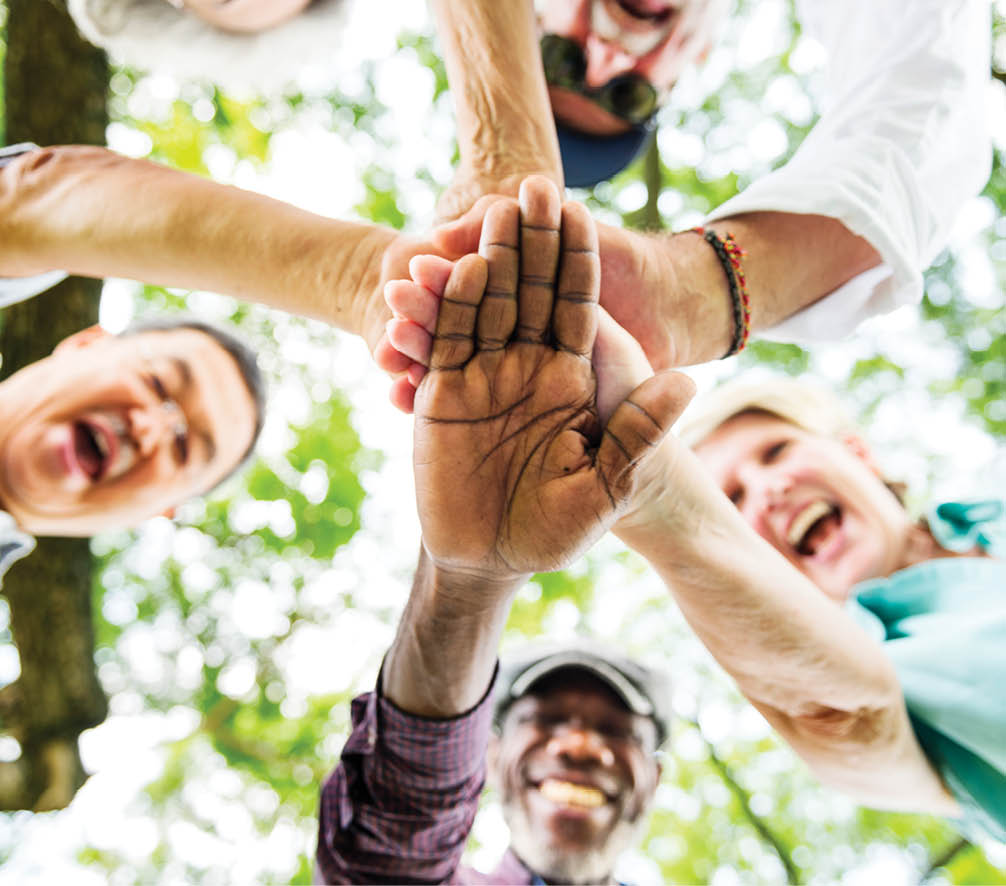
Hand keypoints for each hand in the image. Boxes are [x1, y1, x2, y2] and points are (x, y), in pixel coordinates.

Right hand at [413, 176, 692, 580]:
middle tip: (532, 186)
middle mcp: (528, 365)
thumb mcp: (606, 484)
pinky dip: (449, 308)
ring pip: (486, 304)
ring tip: (490, 211)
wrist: (493, 558)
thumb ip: (639, 432)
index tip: (578, 208)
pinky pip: (447, 341)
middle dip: (532, 240)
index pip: (576, 304)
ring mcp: (484, 375)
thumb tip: (688, 382)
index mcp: (572, 377)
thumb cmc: (557, 529)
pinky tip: (456, 271)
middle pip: (531, 290)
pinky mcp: (443, 391)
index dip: (577, 258)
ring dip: (489, 259)